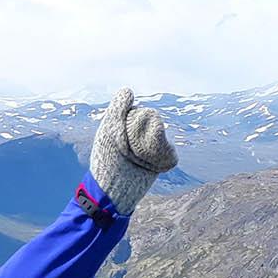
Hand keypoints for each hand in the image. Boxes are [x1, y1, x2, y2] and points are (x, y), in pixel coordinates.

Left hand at [89, 88, 177, 213]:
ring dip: (150, 146)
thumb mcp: (109, 129)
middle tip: (127, 149)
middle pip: (154, 120)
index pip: (142, 112)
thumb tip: (128, 90)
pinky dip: (161, 157)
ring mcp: (153, 146)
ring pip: (162, 134)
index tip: (119, 133)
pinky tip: (150, 164)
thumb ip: (117, 108)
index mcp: (130, 124)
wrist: (114, 187)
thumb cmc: (108, 158)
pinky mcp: (163, 159)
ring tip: (137, 158)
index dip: (130, 121)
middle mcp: (142, 133)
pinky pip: (170, 151)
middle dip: (139, 133)